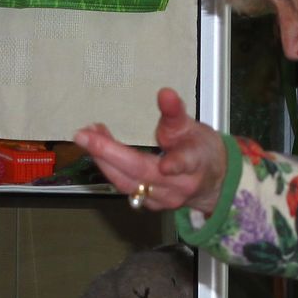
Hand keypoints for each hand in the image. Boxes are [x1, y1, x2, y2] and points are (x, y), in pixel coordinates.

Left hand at [72, 87, 226, 213]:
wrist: (212, 183)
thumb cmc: (200, 151)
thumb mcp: (193, 127)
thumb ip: (175, 112)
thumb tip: (165, 94)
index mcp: (195, 163)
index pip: (185, 163)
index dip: (175, 164)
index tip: (165, 164)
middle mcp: (178, 186)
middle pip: (141, 173)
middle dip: (110, 154)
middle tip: (85, 134)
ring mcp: (163, 199)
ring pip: (128, 183)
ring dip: (103, 159)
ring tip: (87, 136)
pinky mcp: (151, 204)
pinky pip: (125, 187)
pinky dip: (108, 168)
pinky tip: (97, 150)